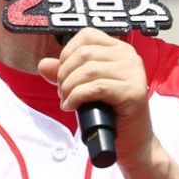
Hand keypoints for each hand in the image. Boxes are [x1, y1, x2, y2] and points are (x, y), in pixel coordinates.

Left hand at [37, 28, 155, 167]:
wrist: (130, 142)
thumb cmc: (108, 114)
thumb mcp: (82, 88)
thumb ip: (64, 73)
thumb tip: (44, 64)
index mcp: (120, 50)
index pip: (87, 36)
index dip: (67, 54)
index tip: (63, 75)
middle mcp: (130, 57)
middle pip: (84, 54)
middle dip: (65, 75)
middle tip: (63, 93)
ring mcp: (135, 74)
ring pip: (88, 70)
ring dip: (69, 88)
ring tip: (68, 101)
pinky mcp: (134, 92)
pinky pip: (96, 87)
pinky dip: (77, 97)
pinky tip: (72, 107)